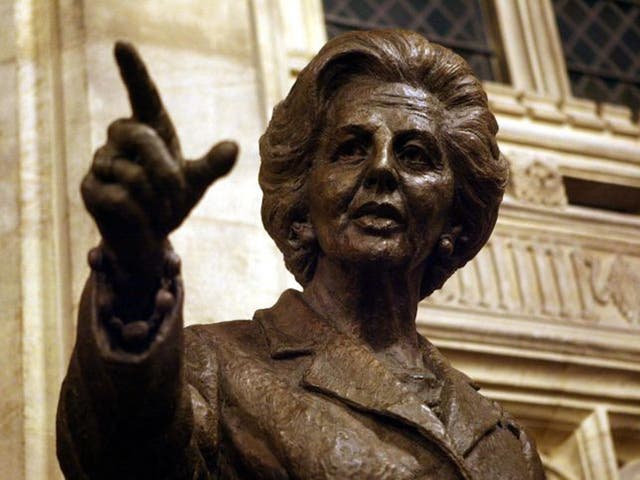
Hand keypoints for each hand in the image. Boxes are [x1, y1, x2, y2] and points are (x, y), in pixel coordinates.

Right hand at [81, 41, 236, 274]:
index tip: (122, 45)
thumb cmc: (168, 202)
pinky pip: (121, 198)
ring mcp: (101, 163)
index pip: (142, 95)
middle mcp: (119, 140)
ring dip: (158, 200)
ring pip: (134, 174)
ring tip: (159, 211)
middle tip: (178, 195)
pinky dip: (142, 214)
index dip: (133, 71)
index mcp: (148, 130)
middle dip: (166, 171)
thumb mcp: (195, 183)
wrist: (147, 239)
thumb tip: (233, 147)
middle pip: (141, 136)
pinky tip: (142, 220)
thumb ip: (212, 165)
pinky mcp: (89, 190)